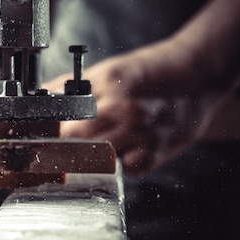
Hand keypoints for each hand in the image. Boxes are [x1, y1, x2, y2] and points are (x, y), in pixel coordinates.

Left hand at [43, 41, 221, 174]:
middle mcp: (124, 109)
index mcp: (107, 85)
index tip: (44, 137)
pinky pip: (126, 169)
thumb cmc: (151, 71)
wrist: (198, 73)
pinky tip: (123, 151)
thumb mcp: (107, 70)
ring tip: (95, 147)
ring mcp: (141, 133)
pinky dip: (120, 165)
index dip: (51, 130)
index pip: (65, 118)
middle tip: (63, 146)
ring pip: (98, 158)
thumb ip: (72, 86)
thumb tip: (41, 98)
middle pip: (77, 140)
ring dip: (91, 156)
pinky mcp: (156, 152)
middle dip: (66, 144)